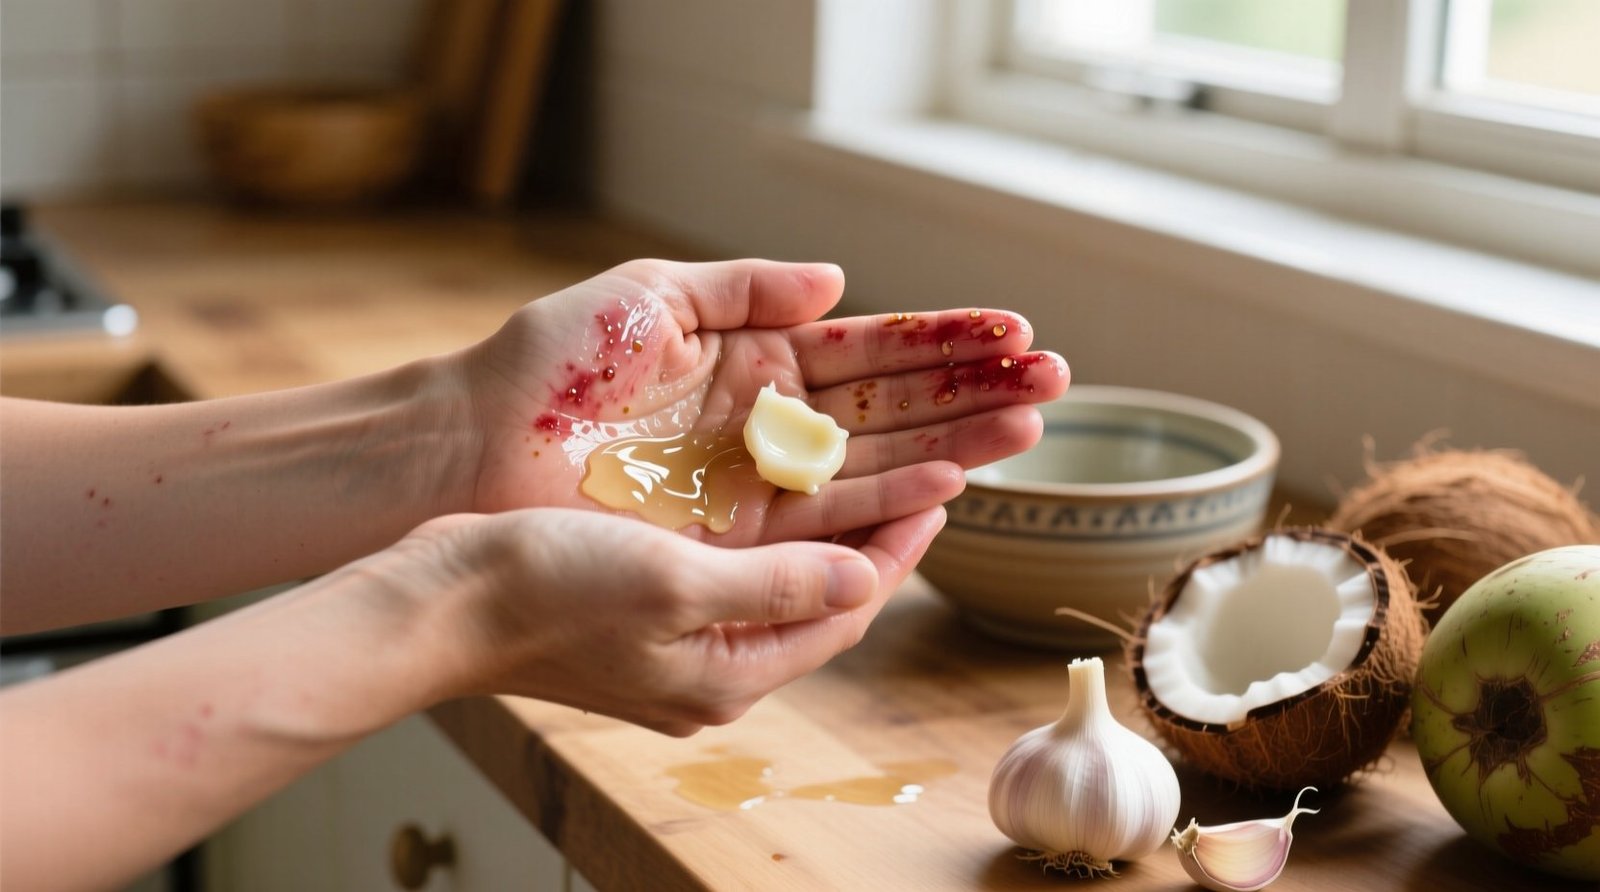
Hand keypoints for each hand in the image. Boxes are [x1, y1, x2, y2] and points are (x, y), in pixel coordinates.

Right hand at [380, 505, 946, 735]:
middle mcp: (712, 670)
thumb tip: (867, 580)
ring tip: (868, 469)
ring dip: (828, 529)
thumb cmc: (548, 590)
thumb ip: (776, 586)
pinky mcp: (646, 621)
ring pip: (781, 583)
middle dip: (877, 536)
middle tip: (926, 469)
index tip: (945, 487)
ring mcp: (678, 649)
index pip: (847, 612)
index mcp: (729, 673)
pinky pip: (736, 573)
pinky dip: (771, 532)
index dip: (901, 547)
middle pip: (822, 600)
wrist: (442, 601)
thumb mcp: (674, 582)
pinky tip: (778, 488)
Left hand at [461, 259, 1067, 544]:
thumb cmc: (546, 366)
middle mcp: (767, 425)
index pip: (869, 350)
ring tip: (1028, 426)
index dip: (941, 342)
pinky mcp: (735, 538)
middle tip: (1052, 381)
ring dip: (955, 446)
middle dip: (971, 394)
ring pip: (876, 463)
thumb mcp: (646, 299)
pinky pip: (826, 518)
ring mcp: (757, 484)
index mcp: (752, 360)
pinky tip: (951, 481)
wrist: (472, 450)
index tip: (1011, 334)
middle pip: (891, 408)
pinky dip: (890, 502)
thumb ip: (744, 289)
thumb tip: (839, 280)